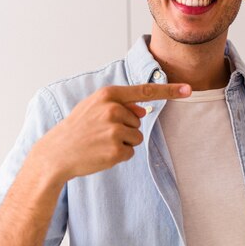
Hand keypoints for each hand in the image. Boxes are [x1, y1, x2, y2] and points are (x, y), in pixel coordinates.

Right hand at [31, 83, 190, 181]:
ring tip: (100, 143)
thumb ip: (120, 105)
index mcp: (108, 95)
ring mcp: (115, 130)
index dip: (169, 90)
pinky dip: (119, 155)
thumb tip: (144, 111)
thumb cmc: (77, 128)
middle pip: (139, 121)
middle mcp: (113, 109)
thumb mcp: (94, 108)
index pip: (145, 91)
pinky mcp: (116, 150)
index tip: (189, 89)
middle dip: (125, 129)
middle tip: (100, 133)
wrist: (55, 153)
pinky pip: (131, 152)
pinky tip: (101, 154)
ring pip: (136, 137)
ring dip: (123, 143)